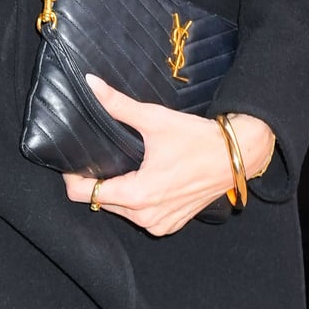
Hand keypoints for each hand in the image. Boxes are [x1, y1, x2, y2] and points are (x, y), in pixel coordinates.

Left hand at [60, 76, 274, 235]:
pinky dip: (137, 201)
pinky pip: (140, 216)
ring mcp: (160, 224)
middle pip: (100, 202)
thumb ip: (118, 104)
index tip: (77, 160)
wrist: (235, 156)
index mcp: (138, 194)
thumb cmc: (196, 139)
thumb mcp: (155, 119)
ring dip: (117, 192)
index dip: (74, 177)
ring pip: (120, 211)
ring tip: (124, 165)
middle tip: (103, 156)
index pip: (84, 195)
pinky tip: (143, 179)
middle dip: (97, 182)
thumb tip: (90, 84)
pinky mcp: (171, 224)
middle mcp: (146, 217)